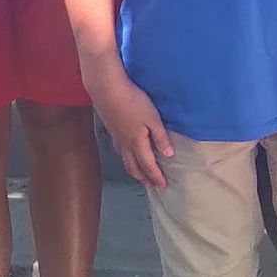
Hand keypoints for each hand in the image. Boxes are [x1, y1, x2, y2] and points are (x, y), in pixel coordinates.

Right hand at [88, 65, 172, 187]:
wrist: (107, 90)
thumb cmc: (133, 102)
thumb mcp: (152, 118)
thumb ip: (160, 137)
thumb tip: (169, 155)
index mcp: (137, 144)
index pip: (148, 165)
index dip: (156, 176)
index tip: (163, 186)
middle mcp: (125, 145)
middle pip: (134, 168)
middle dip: (144, 178)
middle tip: (151, 186)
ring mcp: (116, 138)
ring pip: (125, 161)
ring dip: (134, 170)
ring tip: (139, 175)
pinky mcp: (111, 130)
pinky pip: (119, 151)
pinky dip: (125, 158)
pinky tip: (126, 153)